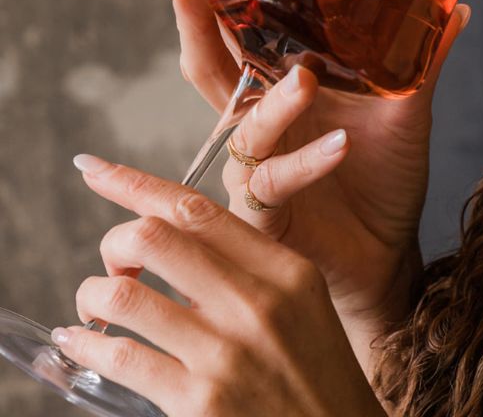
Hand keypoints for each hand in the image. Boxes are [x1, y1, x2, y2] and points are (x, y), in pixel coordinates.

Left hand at [54, 157, 385, 416]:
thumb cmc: (317, 373)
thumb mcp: (302, 303)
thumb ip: (248, 267)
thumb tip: (172, 240)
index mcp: (286, 271)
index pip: (197, 209)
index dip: (136, 184)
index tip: (96, 171)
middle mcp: (258, 303)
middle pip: (154, 236)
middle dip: (116, 243)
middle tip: (116, 265)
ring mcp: (228, 353)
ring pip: (124, 294)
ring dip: (93, 293)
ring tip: (94, 306)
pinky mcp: (201, 402)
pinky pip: (119, 355)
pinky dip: (85, 344)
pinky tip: (82, 342)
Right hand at [159, 0, 470, 370]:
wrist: (388, 249)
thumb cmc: (386, 178)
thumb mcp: (405, 111)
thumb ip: (418, 61)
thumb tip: (457, 9)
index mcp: (283, 90)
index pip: (238, 34)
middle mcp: (262, 124)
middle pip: (213, 69)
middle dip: (195, 24)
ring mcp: (259, 167)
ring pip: (246, 127)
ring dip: (274, 103)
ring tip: (305, 79)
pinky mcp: (267, 211)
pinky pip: (277, 181)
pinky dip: (309, 163)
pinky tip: (342, 146)